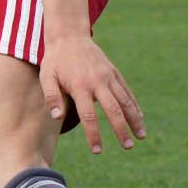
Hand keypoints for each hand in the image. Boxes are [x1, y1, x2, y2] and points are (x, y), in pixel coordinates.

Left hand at [39, 34, 144, 154]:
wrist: (69, 36)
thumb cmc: (55, 60)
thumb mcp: (46, 77)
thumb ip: (52, 97)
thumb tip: (57, 117)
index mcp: (80, 86)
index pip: (89, 116)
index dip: (94, 134)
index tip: (97, 150)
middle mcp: (98, 82)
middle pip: (113, 110)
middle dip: (121, 130)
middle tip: (127, 147)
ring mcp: (109, 77)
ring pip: (126, 101)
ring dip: (134, 119)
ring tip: (141, 136)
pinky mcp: (114, 73)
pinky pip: (127, 91)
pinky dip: (134, 105)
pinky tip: (140, 117)